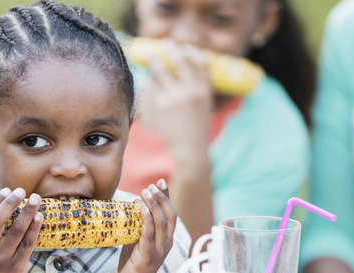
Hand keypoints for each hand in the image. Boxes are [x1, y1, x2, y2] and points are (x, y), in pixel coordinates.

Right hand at [0, 187, 42, 272]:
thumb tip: (2, 210)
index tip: (7, 190)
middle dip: (11, 201)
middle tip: (22, 190)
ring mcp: (1, 258)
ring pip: (16, 230)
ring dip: (27, 212)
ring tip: (36, 199)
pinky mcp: (15, 267)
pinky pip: (27, 244)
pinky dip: (34, 229)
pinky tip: (40, 218)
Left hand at [116, 179, 176, 272]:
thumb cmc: (133, 264)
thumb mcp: (136, 241)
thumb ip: (138, 226)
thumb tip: (131, 207)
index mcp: (166, 239)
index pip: (171, 213)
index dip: (167, 197)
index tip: (160, 182)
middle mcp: (166, 243)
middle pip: (169, 215)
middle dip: (161, 198)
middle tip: (151, 186)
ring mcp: (158, 251)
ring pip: (161, 223)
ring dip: (154, 205)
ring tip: (145, 192)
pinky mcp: (147, 257)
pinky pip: (149, 235)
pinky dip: (146, 220)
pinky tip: (141, 208)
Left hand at [137, 40, 212, 165]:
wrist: (190, 148)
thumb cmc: (196, 125)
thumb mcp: (205, 103)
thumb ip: (199, 84)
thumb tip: (185, 61)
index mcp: (204, 90)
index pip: (199, 61)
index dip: (190, 50)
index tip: (183, 46)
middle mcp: (189, 92)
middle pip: (178, 62)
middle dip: (170, 49)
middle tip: (164, 43)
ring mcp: (172, 100)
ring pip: (159, 73)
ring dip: (153, 62)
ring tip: (149, 56)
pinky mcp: (158, 108)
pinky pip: (150, 89)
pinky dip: (148, 86)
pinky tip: (148, 86)